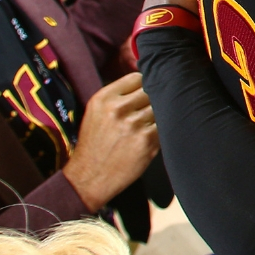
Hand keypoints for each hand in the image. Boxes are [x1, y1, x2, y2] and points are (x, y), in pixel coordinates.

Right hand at [62, 71, 157, 209]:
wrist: (89, 177)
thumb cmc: (94, 144)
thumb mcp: (96, 112)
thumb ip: (117, 96)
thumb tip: (144, 83)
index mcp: (104, 98)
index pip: (137, 78)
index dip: (145, 85)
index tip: (146, 92)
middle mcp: (119, 108)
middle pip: (151, 91)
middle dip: (153, 99)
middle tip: (151, 109)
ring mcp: (134, 124)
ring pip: (160, 107)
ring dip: (160, 114)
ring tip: (150, 124)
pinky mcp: (147, 141)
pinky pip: (164, 125)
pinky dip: (162, 129)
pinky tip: (153, 135)